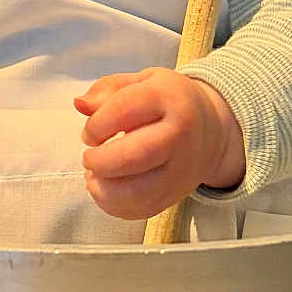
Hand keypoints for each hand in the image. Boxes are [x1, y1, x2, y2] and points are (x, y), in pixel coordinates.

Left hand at [75, 69, 245, 221]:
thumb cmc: (168, 101)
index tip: (89, 133)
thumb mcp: (142, 82)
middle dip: (100, 161)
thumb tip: (80, 104)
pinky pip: (141, 209)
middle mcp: (180, 135)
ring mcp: (180, 170)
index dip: (96, 124)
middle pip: (134, 156)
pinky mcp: (175, 194)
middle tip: (89, 157)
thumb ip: (107, 90)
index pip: (124, 109)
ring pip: (138, 192)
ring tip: (94, 176)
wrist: (212, 127)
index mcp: (169, 99)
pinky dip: (114, 205)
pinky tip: (107, 189)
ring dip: (104, 189)